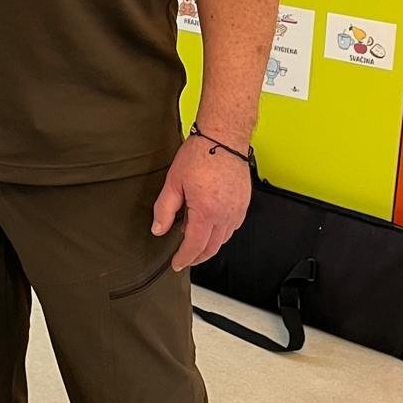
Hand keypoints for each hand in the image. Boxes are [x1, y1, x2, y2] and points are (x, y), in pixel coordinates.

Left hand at [151, 136, 251, 271]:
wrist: (223, 138)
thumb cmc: (200, 154)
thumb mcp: (174, 182)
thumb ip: (165, 209)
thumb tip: (159, 228)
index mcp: (206, 211)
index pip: (194, 246)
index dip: (184, 258)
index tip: (176, 264)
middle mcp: (225, 214)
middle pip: (212, 248)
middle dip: (197, 257)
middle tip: (185, 259)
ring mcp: (237, 210)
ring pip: (224, 239)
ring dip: (210, 246)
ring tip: (195, 244)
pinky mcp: (243, 204)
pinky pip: (233, 227)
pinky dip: (221, 234)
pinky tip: (212, 228)